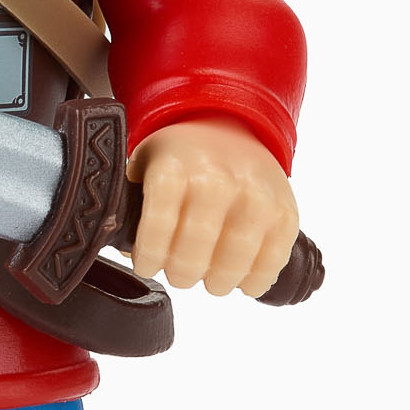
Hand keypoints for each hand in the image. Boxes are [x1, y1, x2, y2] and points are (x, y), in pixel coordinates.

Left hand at [127, 118, 298, 298]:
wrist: (230, 127)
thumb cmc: (182, 157)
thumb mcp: (145, 164)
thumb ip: (131, 204)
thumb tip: (123, 247)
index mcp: (174, 167)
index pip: (159, 224)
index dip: (151, 255)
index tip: (148, 266)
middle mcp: (216, 179)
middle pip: (195, 249)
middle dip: (182, 273)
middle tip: (180, 275)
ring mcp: (255, 195)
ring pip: (235, 259)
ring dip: (218, 281)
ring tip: (211, 282)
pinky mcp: (285, 211)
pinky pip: (273, 258)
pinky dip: (256, 279)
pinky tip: (242, 282)